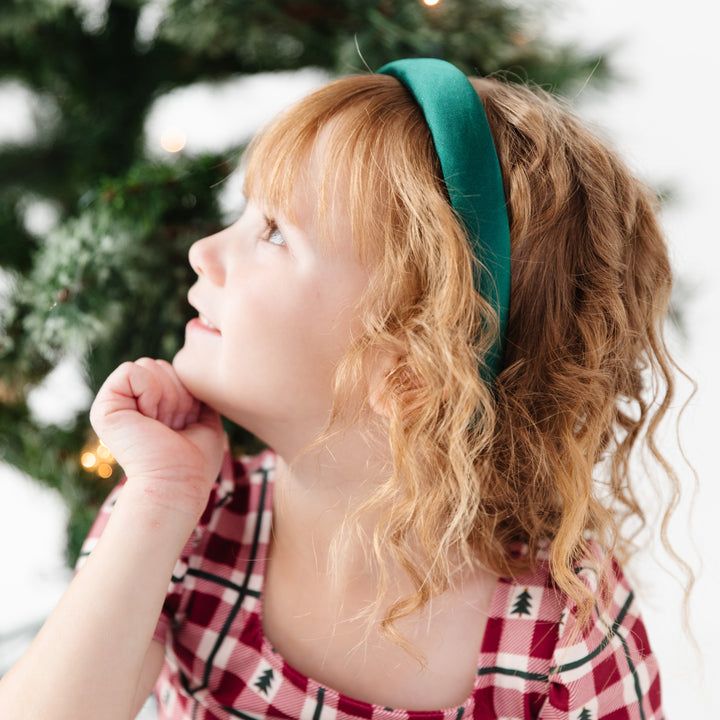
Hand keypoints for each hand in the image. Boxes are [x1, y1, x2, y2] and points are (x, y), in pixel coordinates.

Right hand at [90, 358, 224, 519]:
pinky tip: (148, 417)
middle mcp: (132, 404)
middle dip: (178, 393)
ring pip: (149, 365)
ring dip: (167, 395)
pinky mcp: (105, 407)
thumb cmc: (195, 461)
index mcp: (152, 408)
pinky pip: (130, 370)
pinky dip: (148, 390)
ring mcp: (117, 404)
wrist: (178, 483)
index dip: (189, 394)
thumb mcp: (204, 418)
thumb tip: (190, 373)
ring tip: (161, 424)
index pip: (175, 372)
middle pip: (162, 365)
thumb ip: (195, 394)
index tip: (187, 423)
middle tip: (173, 425)